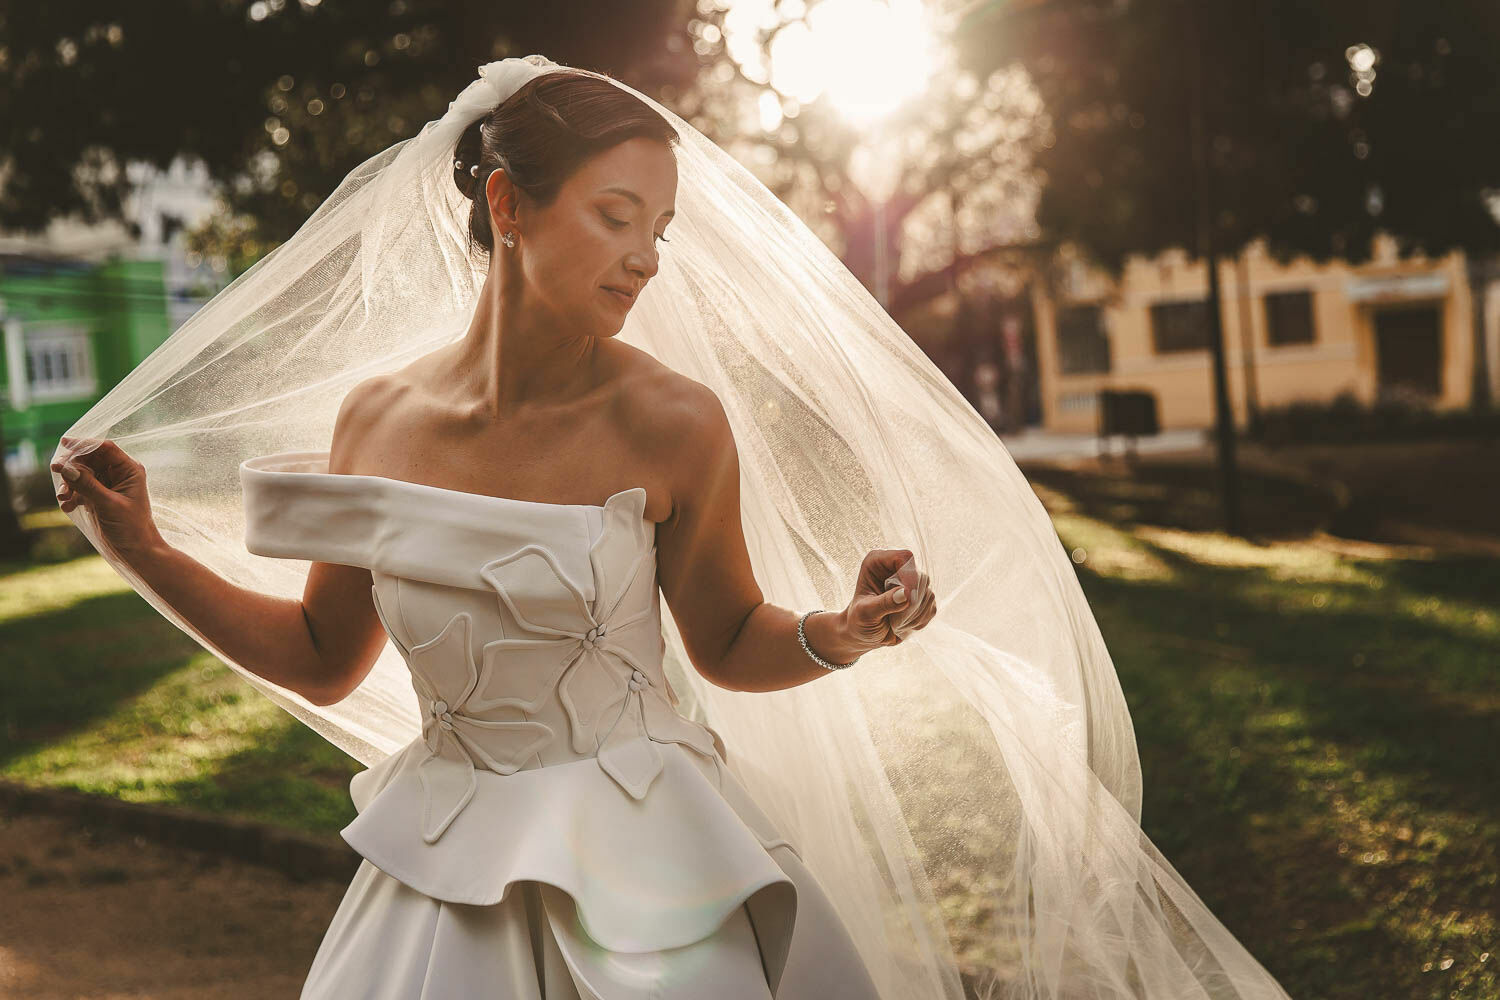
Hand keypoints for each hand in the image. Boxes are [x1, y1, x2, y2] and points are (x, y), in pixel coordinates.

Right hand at [51, 436, 163, 559]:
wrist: (136, 550)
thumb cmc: (130, 526)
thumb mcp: (107, 504)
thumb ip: (86, 484)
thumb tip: (62, 466)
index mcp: (129, 469)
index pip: (105, 448)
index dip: (84, 444)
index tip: (63, 444)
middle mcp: (119, 473)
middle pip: (89, 459)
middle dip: (73, 467)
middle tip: (58, 476)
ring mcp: (108, 484)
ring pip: (82, 473)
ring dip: (70, 484)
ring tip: (64, 499)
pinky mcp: (98, 496)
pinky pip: (80, 488)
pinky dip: (72, 495)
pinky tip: (69, 507)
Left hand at [844, 548, 936, 650]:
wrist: (864, 635)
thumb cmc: (859, 621)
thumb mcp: (865, 613)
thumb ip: (884, 603)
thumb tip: (906, 594)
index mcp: (877, 562)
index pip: (904, 557)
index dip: (910, 576)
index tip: (909, 598)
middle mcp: (895, 567)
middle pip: (920, 577)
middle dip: (912, 601)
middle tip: (898, 618)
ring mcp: (909, 582)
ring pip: (928, 593)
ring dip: (915, 614)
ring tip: (897, 624)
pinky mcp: (919, 597)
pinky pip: (931, 606)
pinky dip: (920, 619)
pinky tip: (904, 625)